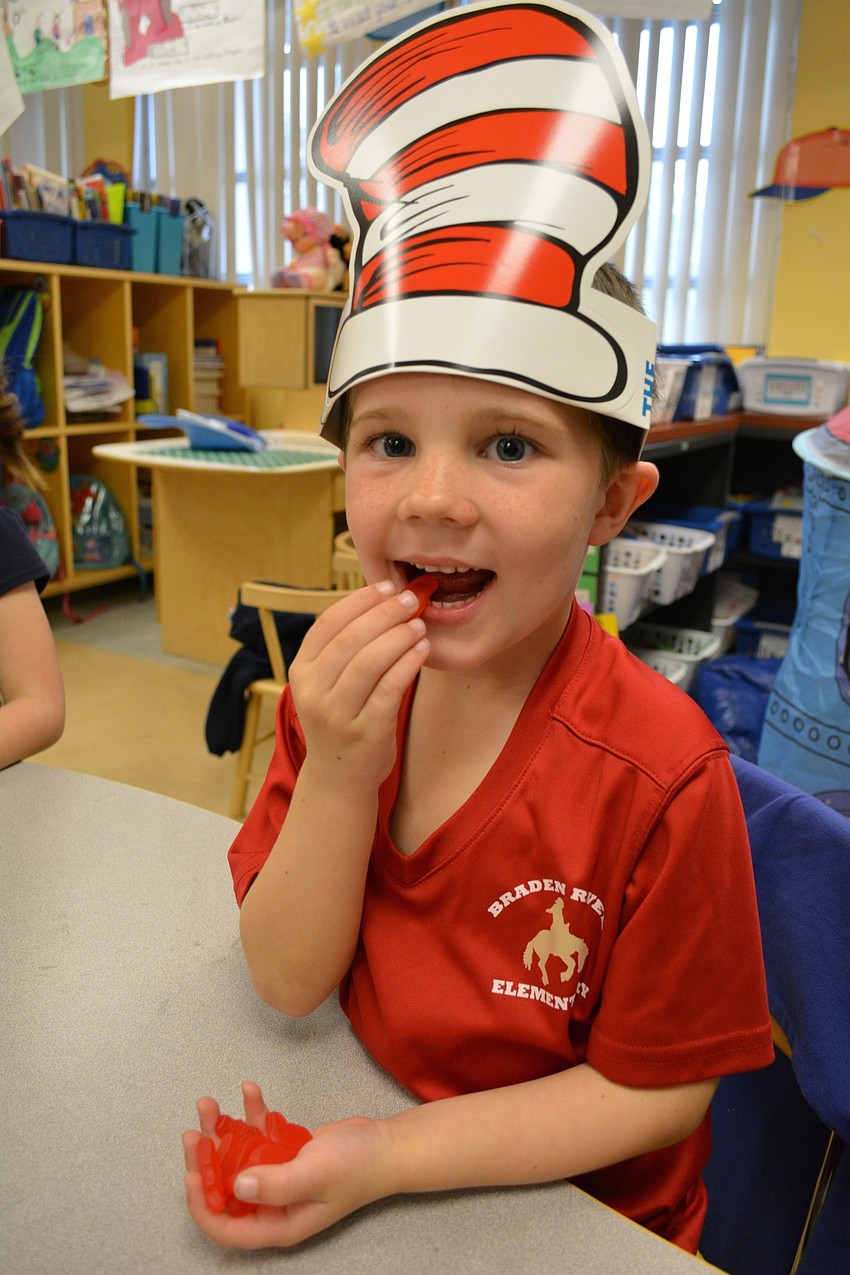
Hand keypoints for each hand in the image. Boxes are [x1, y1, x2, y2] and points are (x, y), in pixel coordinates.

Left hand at [183, 1082, 391, 1248]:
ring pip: (236, 1157)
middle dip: (205, 1160)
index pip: (225, 1227)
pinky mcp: (283, 1153)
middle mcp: (271, 1204)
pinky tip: (249, 1090)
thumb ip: (276, 1184)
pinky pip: (258, 1135)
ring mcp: (276, 1176)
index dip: (202, 1204)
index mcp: (277, 1224)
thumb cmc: (356, 1168)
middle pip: (224, 1188)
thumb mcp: (316, 1175)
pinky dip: (251, 1114)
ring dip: (221, 1131)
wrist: (384, 1145)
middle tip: (195, 1131)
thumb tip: (235, 1186)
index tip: (192, 1171)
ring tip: (209, 1104)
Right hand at [287, 582, 428, 790]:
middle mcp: (312, 692)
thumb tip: (382, 599)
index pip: (327, 623)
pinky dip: (408, 664)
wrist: (338, 777)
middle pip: (350, 639)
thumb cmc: (341, 718)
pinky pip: (389, 689)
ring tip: (419, 625)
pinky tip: (422, 651)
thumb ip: (344, 647)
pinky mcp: (365, 732)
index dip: (359, 601)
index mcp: (301, 671)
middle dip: (385, 614)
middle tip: (411, 600)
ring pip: (369, 662)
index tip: (387, 586)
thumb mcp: (327, 683)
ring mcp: (337, 715)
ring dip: (398, 637)